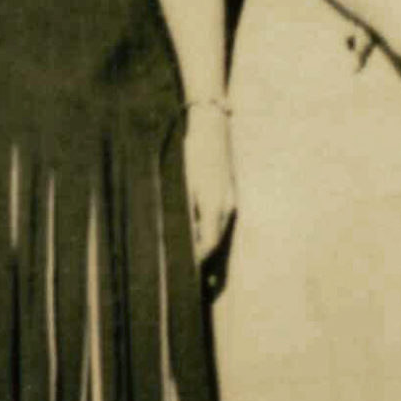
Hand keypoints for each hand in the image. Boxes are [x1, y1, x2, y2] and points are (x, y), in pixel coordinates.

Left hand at [183, 103, 235, 260]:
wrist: (212, 127)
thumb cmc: (191, 152)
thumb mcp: (181, 181)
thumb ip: (179, 210)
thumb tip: (171, 236)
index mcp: (213, 204)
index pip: (207, 244)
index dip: (194, 260)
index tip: (180, 271)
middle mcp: (226, 206)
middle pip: (215, 242)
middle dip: (200, 259)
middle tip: (182, 273)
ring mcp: (229, 200)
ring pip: (218, 232)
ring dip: (204, 245)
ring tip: (185, 258)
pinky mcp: (228, 194)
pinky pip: (219, 220)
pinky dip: (208, 230)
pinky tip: (193, 233)